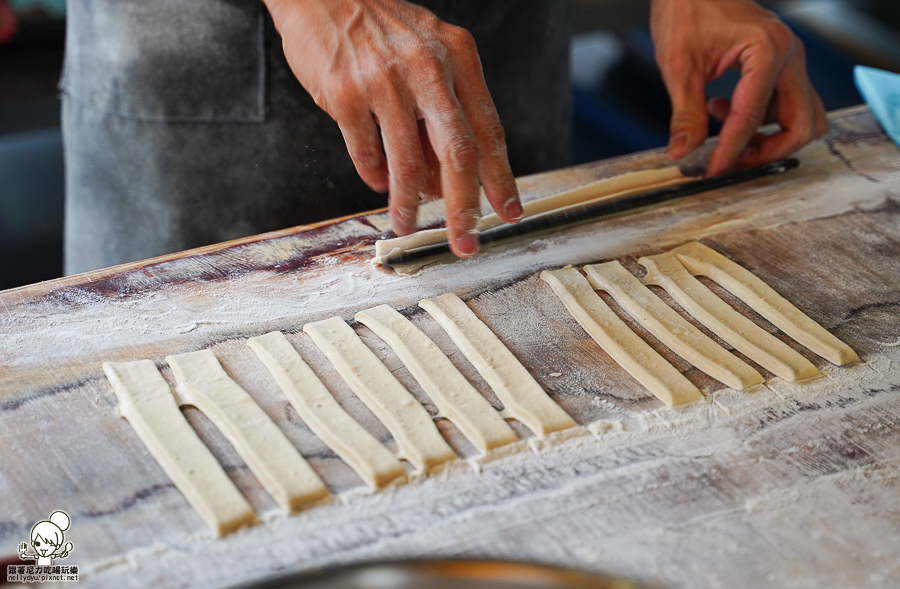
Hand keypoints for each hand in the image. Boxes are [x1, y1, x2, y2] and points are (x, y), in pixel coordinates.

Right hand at [264, 0, 521, 256]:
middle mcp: (428, 68)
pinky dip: (374, 177)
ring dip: (409, 205)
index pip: (489, 130)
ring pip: (407, 165)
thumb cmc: (380, 29)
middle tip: (464, 243)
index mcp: (459, 57)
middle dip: (464, 209)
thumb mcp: (427, 55)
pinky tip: (378, 184)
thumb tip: (446, 184)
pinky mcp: (345, 94)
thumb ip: (442, 115)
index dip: (501, 179)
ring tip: (407, 224)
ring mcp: (384, 81)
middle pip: (458, 155)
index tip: (509, 214)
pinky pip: (366, 154)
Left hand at [651, 0, 827, 175]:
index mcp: (767, 52)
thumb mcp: (679, 67)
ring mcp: (790, 60)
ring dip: (771, 136)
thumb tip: (682, 153)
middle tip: (732, 159)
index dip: (731, 151)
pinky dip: (764, 118)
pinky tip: (723, 109)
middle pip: (802, 124)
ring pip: (804, 116)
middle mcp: (790, 55)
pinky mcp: (783, 64)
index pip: (752, 117)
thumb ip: (686, 115)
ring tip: (726, 131)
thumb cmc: (688, 11)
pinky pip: (789, 103)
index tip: (713, 170)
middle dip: (769, 150)